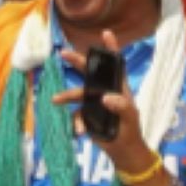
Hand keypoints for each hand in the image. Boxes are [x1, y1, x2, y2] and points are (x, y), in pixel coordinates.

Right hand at [52, 29, 149, 171]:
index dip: (111, 49)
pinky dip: (76, 123)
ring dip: (67, 96)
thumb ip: (122, 107)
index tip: (106, 33)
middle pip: (90, 73)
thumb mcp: (130, 118)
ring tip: (54, 100)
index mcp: (119, 88)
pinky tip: (80, 132)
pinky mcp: (87, 116)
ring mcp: (94, 104)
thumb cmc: (131, 131)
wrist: (123, 151)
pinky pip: (76, 115)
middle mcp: (105, 92)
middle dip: (77, 62)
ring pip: (78, 94)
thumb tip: (106, 98)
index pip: (115, 65)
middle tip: (63, 53)